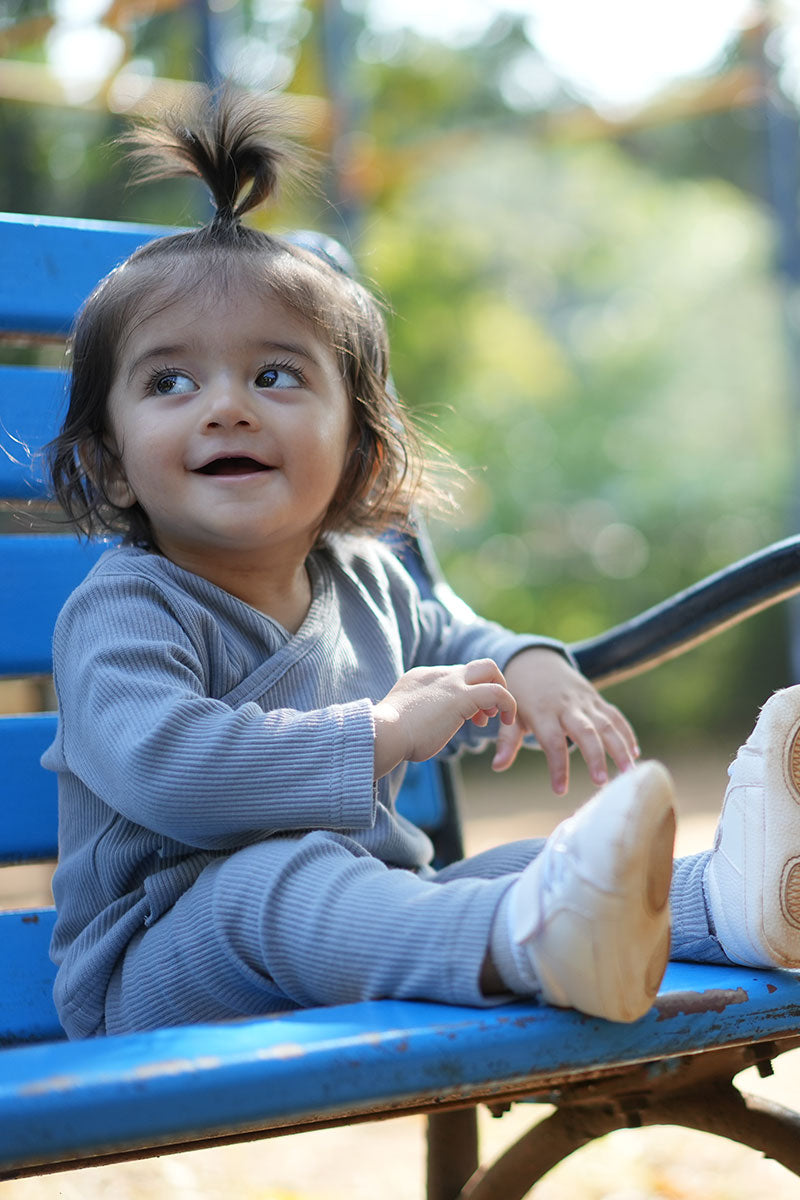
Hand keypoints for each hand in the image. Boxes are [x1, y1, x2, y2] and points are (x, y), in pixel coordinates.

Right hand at [373, 659, 516, 778]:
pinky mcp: (462, 696)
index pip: (455, 675)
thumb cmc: (388, 736)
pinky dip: (508, 704)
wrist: (383, 733)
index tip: (470, 716)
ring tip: (498, 718)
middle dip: (490, 684)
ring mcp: (451, 683)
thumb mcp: (402, 719)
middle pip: (476, 665)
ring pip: (489, 668)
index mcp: (423, 678)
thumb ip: (415, 717)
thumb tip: (419, 729)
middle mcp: (438, 675)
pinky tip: (508, 722)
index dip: (467, 693)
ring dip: (500, 692)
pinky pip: (498, 692)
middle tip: (488, 712)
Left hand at [492, 647, 638, 793]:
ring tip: (629, 772)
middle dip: (595, 756)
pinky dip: (627, 733)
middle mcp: (567, 706)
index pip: (552, 741)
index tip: (560, 791)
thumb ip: (507, 740)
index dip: (557, 766)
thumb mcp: (511, 715)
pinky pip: (615, 716)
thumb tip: (498, 766)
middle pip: (585, 731)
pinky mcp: (597, 699)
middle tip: (602, 783)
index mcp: (543, 712)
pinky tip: (635, 754)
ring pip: (606, 724)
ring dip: (620, 747)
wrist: (535, 662)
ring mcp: (585, 702)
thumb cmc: (521, 695)